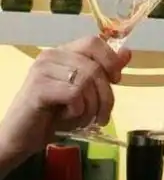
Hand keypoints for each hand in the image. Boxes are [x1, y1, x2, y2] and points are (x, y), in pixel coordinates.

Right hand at [0, 37, 130, 159]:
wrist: (21, 137)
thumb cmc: (53, 113)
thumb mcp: (84, 91)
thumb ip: (103, 71)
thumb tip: (127, 53)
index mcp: (63, 51)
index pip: (94, 42)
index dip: (110, 60)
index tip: (116, 80)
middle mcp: (52, 55)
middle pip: (94, 66)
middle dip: (106, 95)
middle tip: (103, 116)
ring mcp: (42, 69)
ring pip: (87, 80)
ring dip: (92, 107)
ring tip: (84, 120)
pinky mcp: (38, 87)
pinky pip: (74, 94)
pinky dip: (78, 111)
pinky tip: (68, 117)